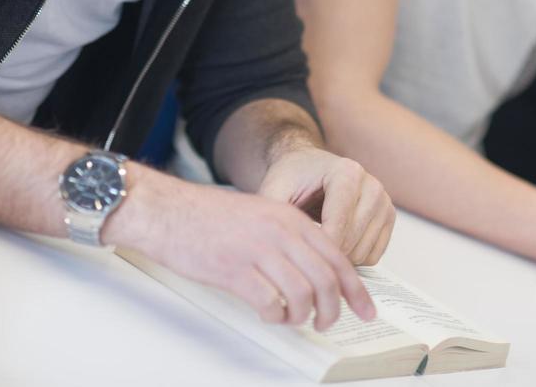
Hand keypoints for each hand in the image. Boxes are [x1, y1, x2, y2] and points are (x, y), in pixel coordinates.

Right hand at [106, 168, 376, 330]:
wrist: (168, 211)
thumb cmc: (209, 217)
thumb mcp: (261, 214)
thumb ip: (289, 236)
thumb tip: (314, 270)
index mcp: (290, 218)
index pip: (338, 257)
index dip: (356, 288)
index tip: (366, 309)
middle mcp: (280, 233)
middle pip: (326, 280)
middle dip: (333, 309)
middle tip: (326, 323)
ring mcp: (259, 251)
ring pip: (303, 295)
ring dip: (303, 316)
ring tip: (293, 319)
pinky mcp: (235, 271)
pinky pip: (271, 304)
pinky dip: (276, 316)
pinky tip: (268, 313)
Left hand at [257, 145, 395, 264]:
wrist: (307, 166)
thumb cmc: (292, 176)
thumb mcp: (275, 189)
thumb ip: (275, 214)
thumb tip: (270, 246)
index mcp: (347, 172)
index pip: (338, 224)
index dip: (316, 248)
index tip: (297, 260)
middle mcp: (371, 184)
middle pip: (352, 241)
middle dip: (324, 255)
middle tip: (301, 254)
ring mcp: (383, 201)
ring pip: (363, 252)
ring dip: (338, 259)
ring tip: (315, 245)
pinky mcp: (388, 216)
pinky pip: (372, 255)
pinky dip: (352, 258)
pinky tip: (332, 244)